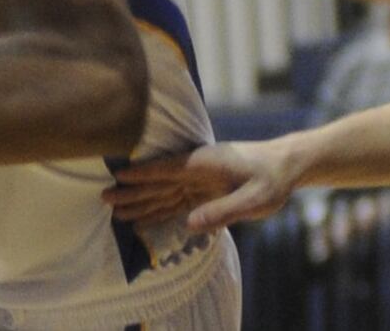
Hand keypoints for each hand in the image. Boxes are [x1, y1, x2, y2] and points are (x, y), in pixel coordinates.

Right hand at [104, 141, 293, 233]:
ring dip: (140, 201)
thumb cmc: (271, 180)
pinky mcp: (203, 191)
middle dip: (131, 191)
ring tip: (115, 210)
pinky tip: (143, 217)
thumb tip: (188, 224)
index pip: (166, 170)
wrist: (285, 166)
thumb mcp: (253, 199)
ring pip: (162, 192)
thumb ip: (222, 211)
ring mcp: (197, 181)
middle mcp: (195, 170)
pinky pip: (175, 202)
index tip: (118, 176)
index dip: (142, 174)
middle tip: (104, 198)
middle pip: (157, 182)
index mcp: (203, 165)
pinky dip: (158, 209)